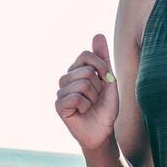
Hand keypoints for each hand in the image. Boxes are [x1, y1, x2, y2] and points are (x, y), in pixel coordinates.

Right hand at [55, 33, 119, 150]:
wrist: (103, 131)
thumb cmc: (105, 107)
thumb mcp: (108, 80)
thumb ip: (102, 59)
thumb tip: (98, 34)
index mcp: (76, 71)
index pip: (87, 55)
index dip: (101, 66)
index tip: (106, 80)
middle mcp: (66, 79)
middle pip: (87, 70)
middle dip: (99, 87)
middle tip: (96, 99)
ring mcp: (61, 92)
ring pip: (83, 84)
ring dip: (93, 98)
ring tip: (89, 106)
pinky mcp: (58, 105)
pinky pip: (76, 97)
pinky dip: (85, 106)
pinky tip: (82, 112)